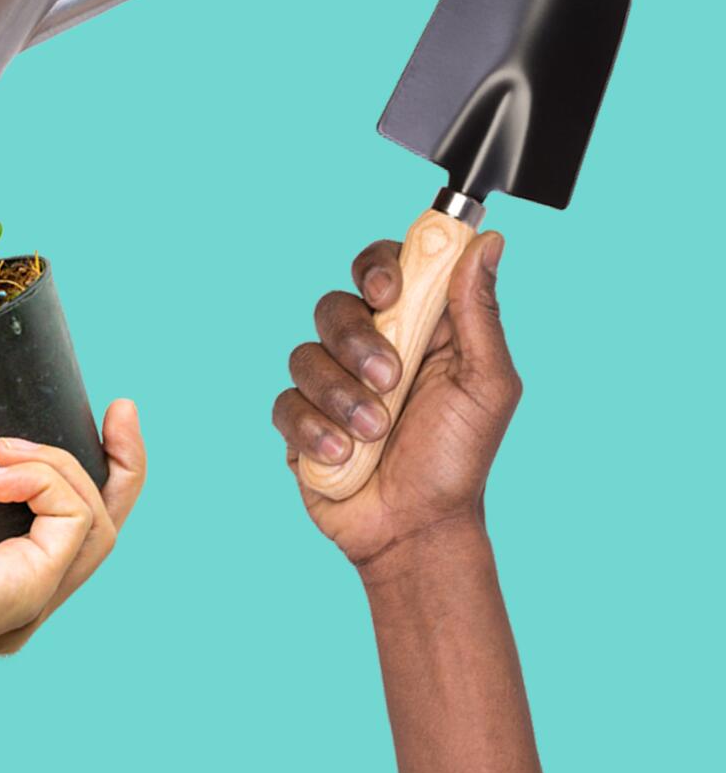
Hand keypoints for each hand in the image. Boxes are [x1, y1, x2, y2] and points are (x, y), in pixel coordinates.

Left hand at [0, 401, 145, 709]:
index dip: (101, 467)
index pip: (77, 524)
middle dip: (125, 462)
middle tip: (121, 409)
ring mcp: (26, 603)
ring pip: (97, 522)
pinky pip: (74, 522)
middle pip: (109, 526)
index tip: (106, 412)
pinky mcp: (22, 597)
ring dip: (63, 464)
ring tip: (3, 447)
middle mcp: (22, 596)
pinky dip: (47, 480)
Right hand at [273, 232, 520, 569]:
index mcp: (415, 326)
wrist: (418, 529)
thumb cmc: (458, 459)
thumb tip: (488, 242)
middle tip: (389, 380)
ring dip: (342, 395)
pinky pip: (284, 401)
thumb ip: (480, 314)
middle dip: (357, 342)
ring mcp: (329, 382)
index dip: (377, 268)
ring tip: (374, 432)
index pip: (384, 266)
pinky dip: (314, 427)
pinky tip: (344, 453)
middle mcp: (367, 346)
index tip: (388, 295)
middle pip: (334, 305)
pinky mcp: (299, 420)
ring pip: (305, 354)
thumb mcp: (486, 384)